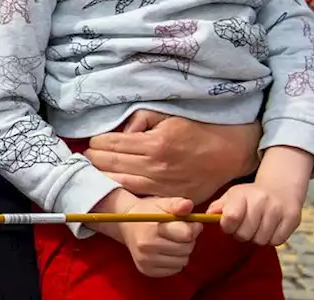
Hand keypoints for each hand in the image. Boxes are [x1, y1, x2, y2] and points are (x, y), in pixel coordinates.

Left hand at [86, 111, 260, 203]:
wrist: (228, 153)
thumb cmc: (196, 130)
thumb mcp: (167, 116)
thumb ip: (140, 120)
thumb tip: (119, 131)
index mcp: (154, 143)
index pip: (112, 144)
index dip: (97, 143)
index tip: (91, 142)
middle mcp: (156, 166)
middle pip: (111, 164)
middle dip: (93, 159)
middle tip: (85, 156)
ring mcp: (162, 184)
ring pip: (120, 183)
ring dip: (102, 176)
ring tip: (93, 170)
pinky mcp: (169, 197)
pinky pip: (138, 196)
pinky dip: (122, 190)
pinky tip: (113, 185)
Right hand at [118, 195, 202, 277]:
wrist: (126, 224)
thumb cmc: (148, 212)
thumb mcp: (162, 203)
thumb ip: (177, 204)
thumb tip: (188, 205)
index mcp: (151, 228)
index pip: (186, 234)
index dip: (192, 227)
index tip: (190, 222)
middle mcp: (146, 246)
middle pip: (186, 249)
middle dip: (188, 240)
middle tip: (179, 232)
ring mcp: (145, 261)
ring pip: (183, 261)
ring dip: (182, 252)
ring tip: (173, 241)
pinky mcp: (147, 271)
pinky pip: (175, 270)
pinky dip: (175, 261)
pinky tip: (167, 251)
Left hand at [207, 183, 300, 245]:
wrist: (281, 189)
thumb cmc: (250, 196)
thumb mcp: (232, 196)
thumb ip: (218, 206)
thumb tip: (207, 216)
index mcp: (242, 194)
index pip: (231, 217)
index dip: (227, 226)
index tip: (229, 225)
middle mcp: (261, 200)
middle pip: (245, 233)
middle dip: (241, 234)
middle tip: (244, 228)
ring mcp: (278, 210)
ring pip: (261, 240)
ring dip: (256, 238)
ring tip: (256, 228)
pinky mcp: (292, 219)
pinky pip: (277, 241)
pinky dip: (271, 240)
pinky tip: (269, 230)